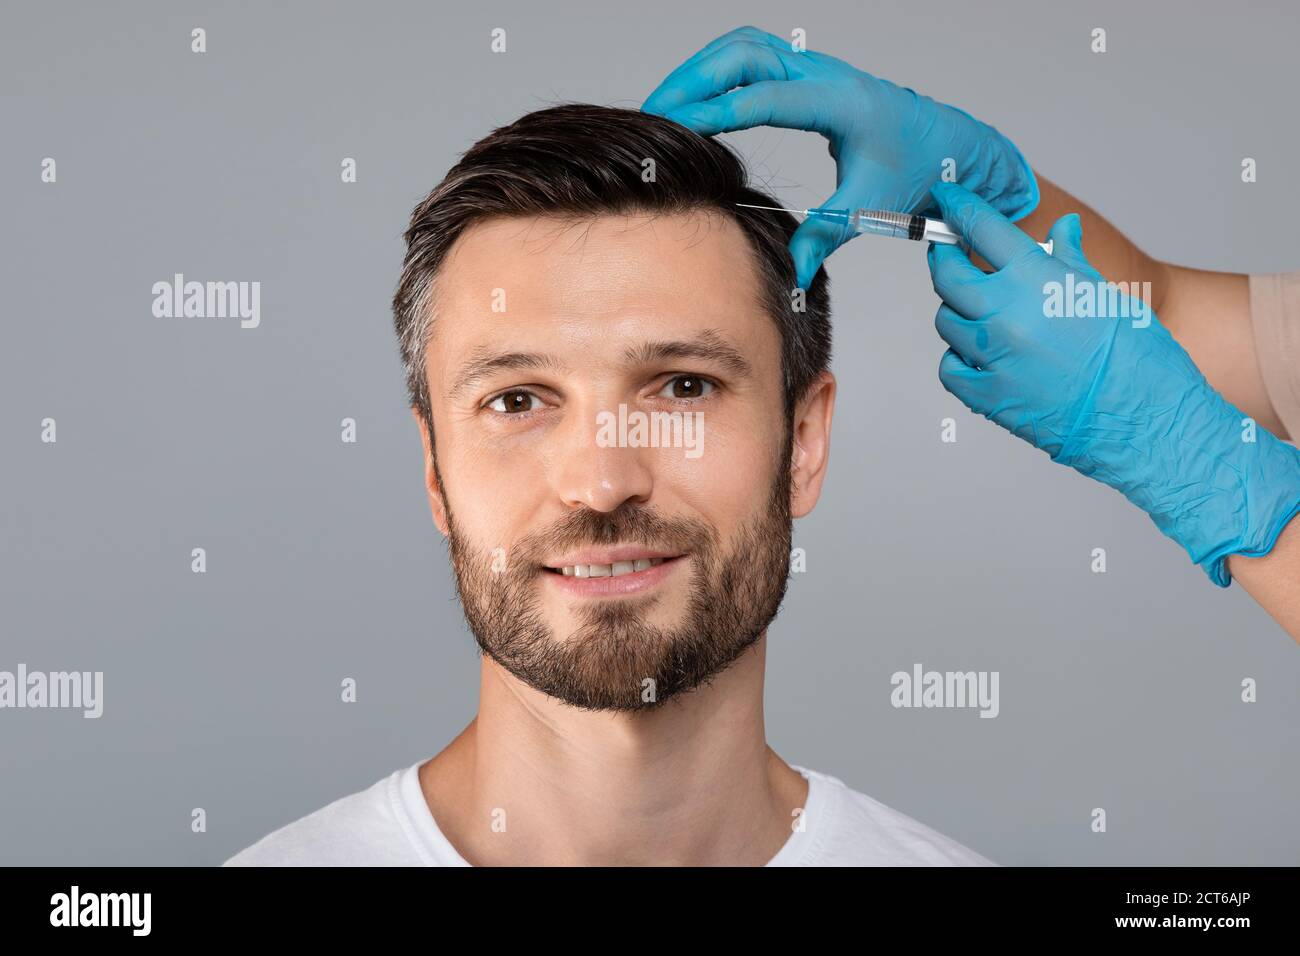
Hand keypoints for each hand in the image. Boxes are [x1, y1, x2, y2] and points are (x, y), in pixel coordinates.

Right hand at [642, 25, 1039, 288]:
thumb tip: (794, 274)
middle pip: (745, 51)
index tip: (677, 125)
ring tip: (668, 103)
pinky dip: (721, 69)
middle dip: (695, 76)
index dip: (716, 109)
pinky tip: (700, 99)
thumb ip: (826, 236)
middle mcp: (825, 74)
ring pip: (746, 45)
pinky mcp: (810, 75)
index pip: (764, 94)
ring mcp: (816, 68)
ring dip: (703, 67)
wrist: (951, 145)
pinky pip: (755, 55)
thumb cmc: (919, 168)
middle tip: (658, 110)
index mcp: (841, 102)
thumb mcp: (872, 208)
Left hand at [926, 181, 1299, 585]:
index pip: (979, 227)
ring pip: (947, 322)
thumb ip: (1068, 260)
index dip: (958, 208)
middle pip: (947, 276)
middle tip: (948, 253)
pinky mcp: (985, 396)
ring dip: (960, 313)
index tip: (946, 197)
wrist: (1145, 421)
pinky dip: (960, 359)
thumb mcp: (1104, 293)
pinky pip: (951, 367)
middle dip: (944, 259)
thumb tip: (1061, 230)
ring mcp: (990, 356)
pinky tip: (984, 358)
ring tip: (986, 316)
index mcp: (1035, 279)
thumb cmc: (1137, 358)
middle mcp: (1004, 314)